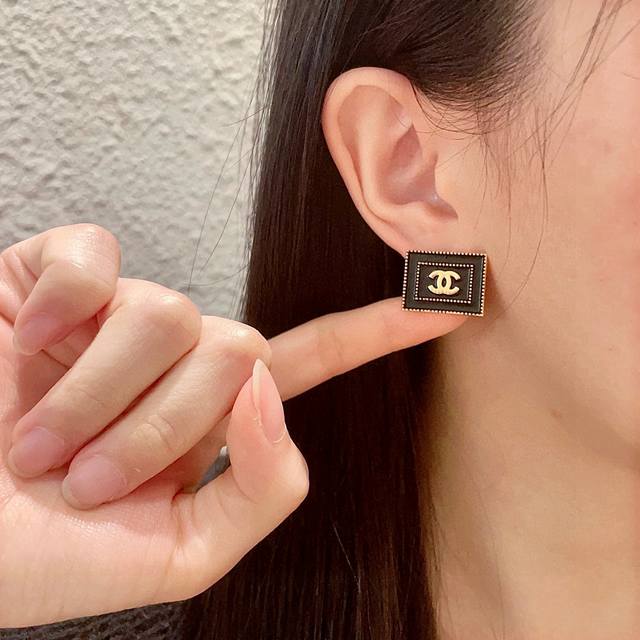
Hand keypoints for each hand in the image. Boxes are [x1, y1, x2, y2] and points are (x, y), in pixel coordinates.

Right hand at [0, 224, 464, 627]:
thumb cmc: (40, 557)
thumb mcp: (174, 558)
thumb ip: (256, 492)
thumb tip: (269, 394)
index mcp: (205, 422)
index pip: (309, 361)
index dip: (375, 332)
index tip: (445, 300)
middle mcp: (170, 362)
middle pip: (236, 348)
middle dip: (163, 424)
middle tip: (90, 475)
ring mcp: (112, 316)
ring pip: (169, 313)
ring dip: (98, 397)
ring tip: (43, 441)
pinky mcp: (50, 279)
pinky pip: (93, 260)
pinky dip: (56, 313)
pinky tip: (22, 345)